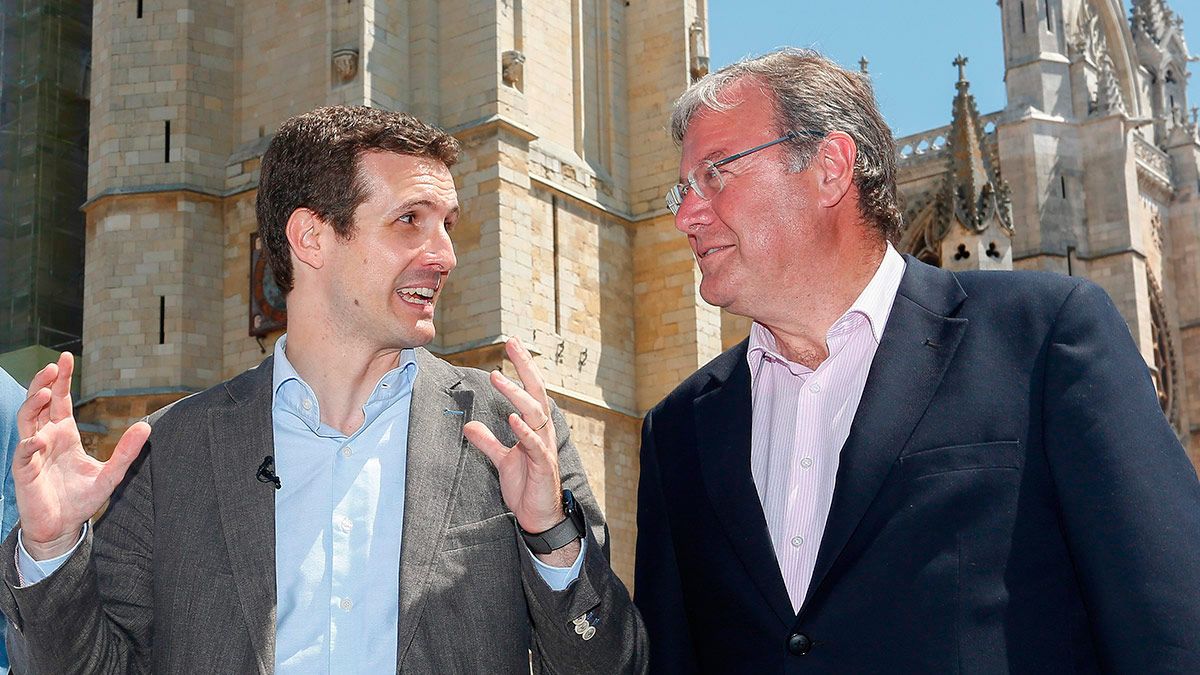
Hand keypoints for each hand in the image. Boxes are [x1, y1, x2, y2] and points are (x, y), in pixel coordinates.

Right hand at [13, 352, 149, 559]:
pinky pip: (23, 454)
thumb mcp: (111, 473)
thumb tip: (147, 426)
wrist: (63, 526)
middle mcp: (46, 437)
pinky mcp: (25, 472)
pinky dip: (29, 445)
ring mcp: (33, 453)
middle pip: (39, 402)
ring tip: (45, 393)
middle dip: (43, 382)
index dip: (60, 379)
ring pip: (26, 421)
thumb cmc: (82, 499)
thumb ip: (127, 451)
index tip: (65, 358)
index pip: (59, 400)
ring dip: (33, 405)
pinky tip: (38, 441)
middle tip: (52, 366)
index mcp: (64, 433)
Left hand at [464, 338, 578, 563]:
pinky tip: (513, 418)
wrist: (539, 517)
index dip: (522, 366)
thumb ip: (487, 442)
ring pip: (534, 413)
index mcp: (534, 427)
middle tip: (512, 344)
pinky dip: (524, 431)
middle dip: (524, 368)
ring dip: (516, 396)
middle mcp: (543, 432)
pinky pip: (534, 444)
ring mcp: (544, 447)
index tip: (512, 342)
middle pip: (536, 393)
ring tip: (498, 379)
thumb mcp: (502, 460)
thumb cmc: (526, 486)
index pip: (530, 390)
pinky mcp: (542, 465)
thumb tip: (469, 425)